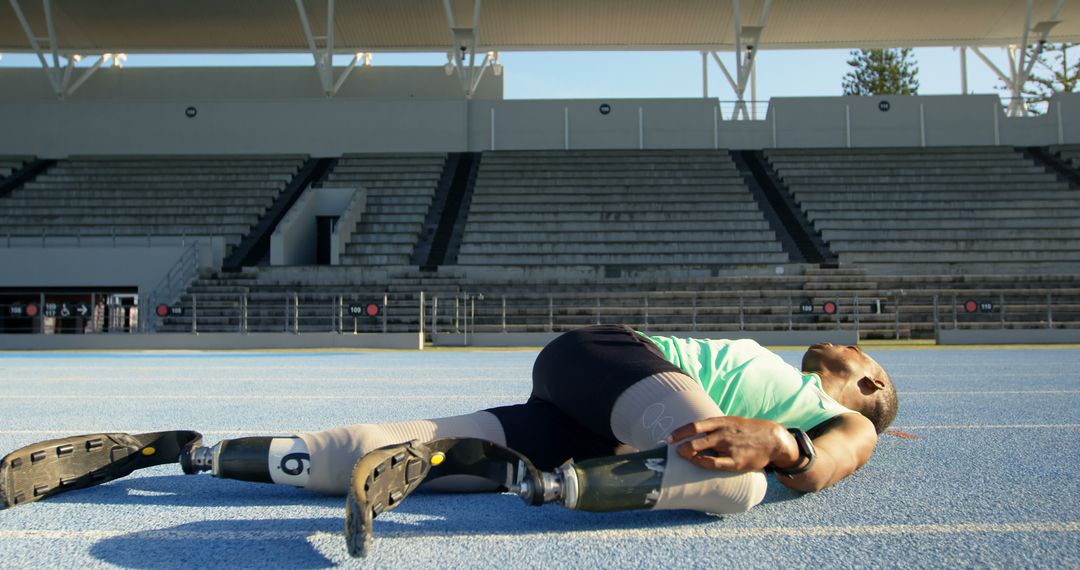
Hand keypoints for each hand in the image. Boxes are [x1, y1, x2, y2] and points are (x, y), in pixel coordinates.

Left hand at [666, 416, 798, 471]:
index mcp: (720, 421)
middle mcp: (723, 433)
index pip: (694, 425)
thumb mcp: (729, 422)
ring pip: (702, 451)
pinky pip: (715, 464)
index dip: (679, 432)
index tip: (668, 439)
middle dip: (681, 446)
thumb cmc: (745, 430)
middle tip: (674, 452)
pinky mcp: (736, 461)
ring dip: (689, 455)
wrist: (771, 438)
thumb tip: (692, 434)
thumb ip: (712, 427)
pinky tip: (698, 463)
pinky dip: (703, 464)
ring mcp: (729, 447)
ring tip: (684, 458)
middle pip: (695, 439)